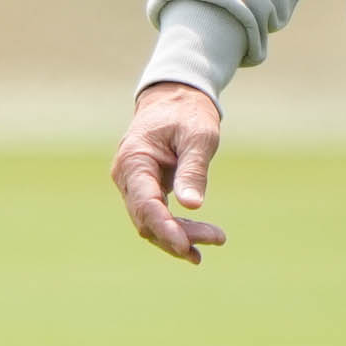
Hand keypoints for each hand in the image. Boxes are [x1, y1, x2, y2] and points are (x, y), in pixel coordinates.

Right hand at [111, 83, 226, 263]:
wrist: (175, 99)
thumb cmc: (187, 113)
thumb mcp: (198, 136)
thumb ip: (193, 170)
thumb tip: (192, 206)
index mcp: (134, 160)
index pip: (145, 205)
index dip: (165, 229)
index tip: (186, 247)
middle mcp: (127, 176)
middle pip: (147, 220)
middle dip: (178, 235)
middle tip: (218, 237)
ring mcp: (133, 185)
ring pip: (150, 223)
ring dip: (179, 236)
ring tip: (214, 240)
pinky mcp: (144, 190)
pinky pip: (156, 216)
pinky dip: (175, 229)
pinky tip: (195, 242)